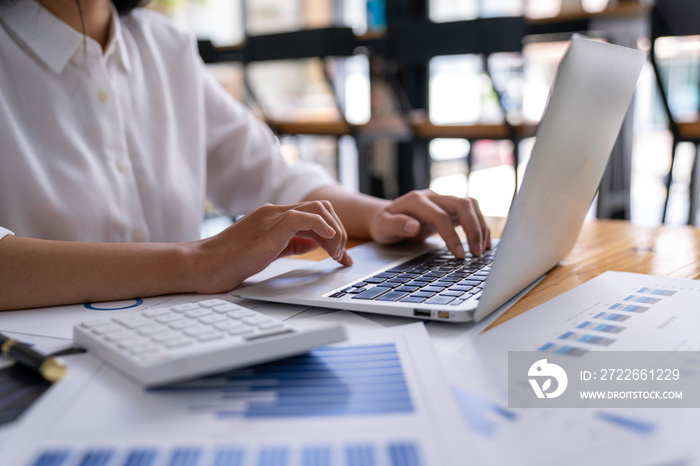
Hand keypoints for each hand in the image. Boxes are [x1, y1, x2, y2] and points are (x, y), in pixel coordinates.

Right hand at [188, 201, 351, 293]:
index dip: (335, 234)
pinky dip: (323, 227)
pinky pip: (304, 216)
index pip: (315, 214)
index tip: (342, 257)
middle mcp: (274, 212)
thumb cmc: (226, 263)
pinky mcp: (269, 227)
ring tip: (335, 255)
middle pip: (322, 208)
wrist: (200, 266)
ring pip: (318, 209)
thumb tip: (311, 245)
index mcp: (273, 217)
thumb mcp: (267, 252)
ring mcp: (271, 217)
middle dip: (340, 232)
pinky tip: (330, 243)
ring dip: (335, 232)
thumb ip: (289, 244)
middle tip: (341, 257)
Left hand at [368, 189, 490, 257]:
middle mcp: (432, 196)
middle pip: (461, 204)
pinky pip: (470, 211)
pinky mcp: (449, 208)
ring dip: (480, 226)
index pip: (440, 216)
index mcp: (416, 201)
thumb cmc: (384, 224)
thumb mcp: (383, 228)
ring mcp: (442, 200)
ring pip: (469, 205)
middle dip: (473, 228)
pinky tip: (483, 242)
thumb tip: (413, 226)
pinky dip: (479, 225)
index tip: (459, 255)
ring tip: (482, 249)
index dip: (452, 235)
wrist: (385, 217)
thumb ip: (396, 225)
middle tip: (476, 253)